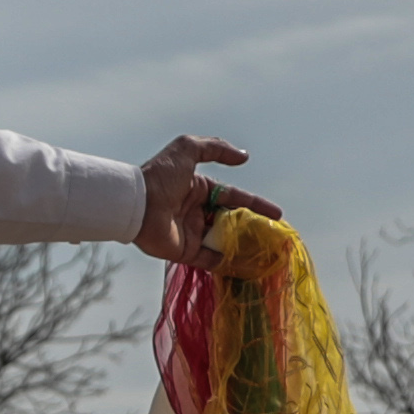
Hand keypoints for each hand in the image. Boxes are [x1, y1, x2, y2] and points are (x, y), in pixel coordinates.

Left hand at [133, 136, 275, 266]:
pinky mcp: (186, 252)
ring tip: (267, 252)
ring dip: (244, 246)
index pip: (234, 197)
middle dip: (253, 227)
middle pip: (231, 221)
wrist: (137, 204)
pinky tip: (248, 265)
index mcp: (199, 189)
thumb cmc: (160, 176)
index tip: (276, 214)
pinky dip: (228, 262)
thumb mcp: (187, 149)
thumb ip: (215, 148)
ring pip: (224, 241)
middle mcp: (197, 211)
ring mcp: (192, 233)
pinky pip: (211, 259)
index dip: (255, 205)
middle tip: (274, 236)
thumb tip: (243, 157)